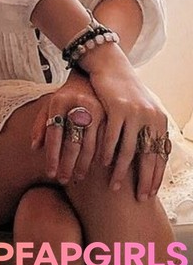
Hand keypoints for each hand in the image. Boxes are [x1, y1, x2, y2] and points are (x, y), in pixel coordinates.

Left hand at [30, 71, 103, 183]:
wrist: (89, 78)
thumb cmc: (65, 97)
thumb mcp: (49, 106)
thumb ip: (41, 125)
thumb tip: (35, 148)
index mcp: (58, 102)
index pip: (54, 134)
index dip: (52, 156)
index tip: (50, 173)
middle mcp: (77, 105)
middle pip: (72, 141)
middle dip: (67, 164)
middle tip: (64, 180)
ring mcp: (97, 109)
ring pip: (91, 143)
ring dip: (85, 164)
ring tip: (78, 177)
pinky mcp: (111, 114)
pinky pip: (107, 139)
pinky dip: (102, 155)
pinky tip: (98, 167)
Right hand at [80, 44, 169, 200]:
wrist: (112, 67)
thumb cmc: (124, 92)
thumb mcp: (142, 111)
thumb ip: (146, 130)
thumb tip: (150, 155)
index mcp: (160, 122)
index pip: (161, 155)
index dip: (155, 176)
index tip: (149, 194)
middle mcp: (152, 118)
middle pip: (149, 156)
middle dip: (143, 179)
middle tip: (138, 197)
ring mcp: (135, 113)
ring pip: (129, 149)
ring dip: (122, 170)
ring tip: (116, 185)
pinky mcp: (118, 108)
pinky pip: (112, 136)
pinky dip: (108, 151)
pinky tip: (104, 163)